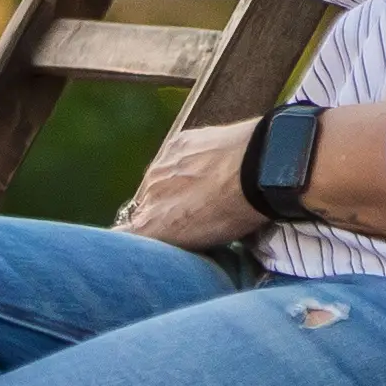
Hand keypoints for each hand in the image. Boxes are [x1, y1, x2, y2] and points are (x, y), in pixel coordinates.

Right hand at [114, 123, 267, 250]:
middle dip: (162, 212)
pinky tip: (208, 167)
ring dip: (173, 187)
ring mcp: (160, 167)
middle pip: (145, 208)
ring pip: (158, 182)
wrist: (260, 166)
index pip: (126, 236)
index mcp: (148, 225)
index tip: (158, 241)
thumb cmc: (237, 213)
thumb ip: (172, 240)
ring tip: (205, 190)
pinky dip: (186, 164)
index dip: (141, 239)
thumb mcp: (201, 242)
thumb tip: (160, 238)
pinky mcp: (177, 143)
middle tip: (192, 216)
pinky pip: (173, 158)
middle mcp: (145, 195)